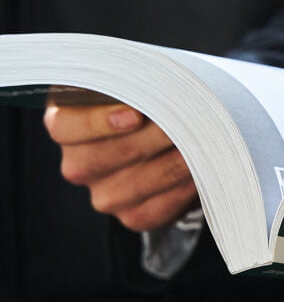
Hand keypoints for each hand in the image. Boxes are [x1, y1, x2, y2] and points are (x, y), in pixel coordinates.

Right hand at [43, 99, 197, 232]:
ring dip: (170, 163)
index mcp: (66, 124)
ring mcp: (103, 194)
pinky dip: (179, 189)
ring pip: (132, 185)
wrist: (175, 135)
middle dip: (148, 139)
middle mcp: (78, 164)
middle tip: (184, 122)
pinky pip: (153, 210)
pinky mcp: (131, 216)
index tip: (136, 114)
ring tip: (200, 143)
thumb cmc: (151, 102)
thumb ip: (137, 85)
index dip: (98, 122)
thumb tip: (157, 88)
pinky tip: (197, 170)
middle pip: (100, 158)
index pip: (65, 127)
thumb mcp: (137, 86)